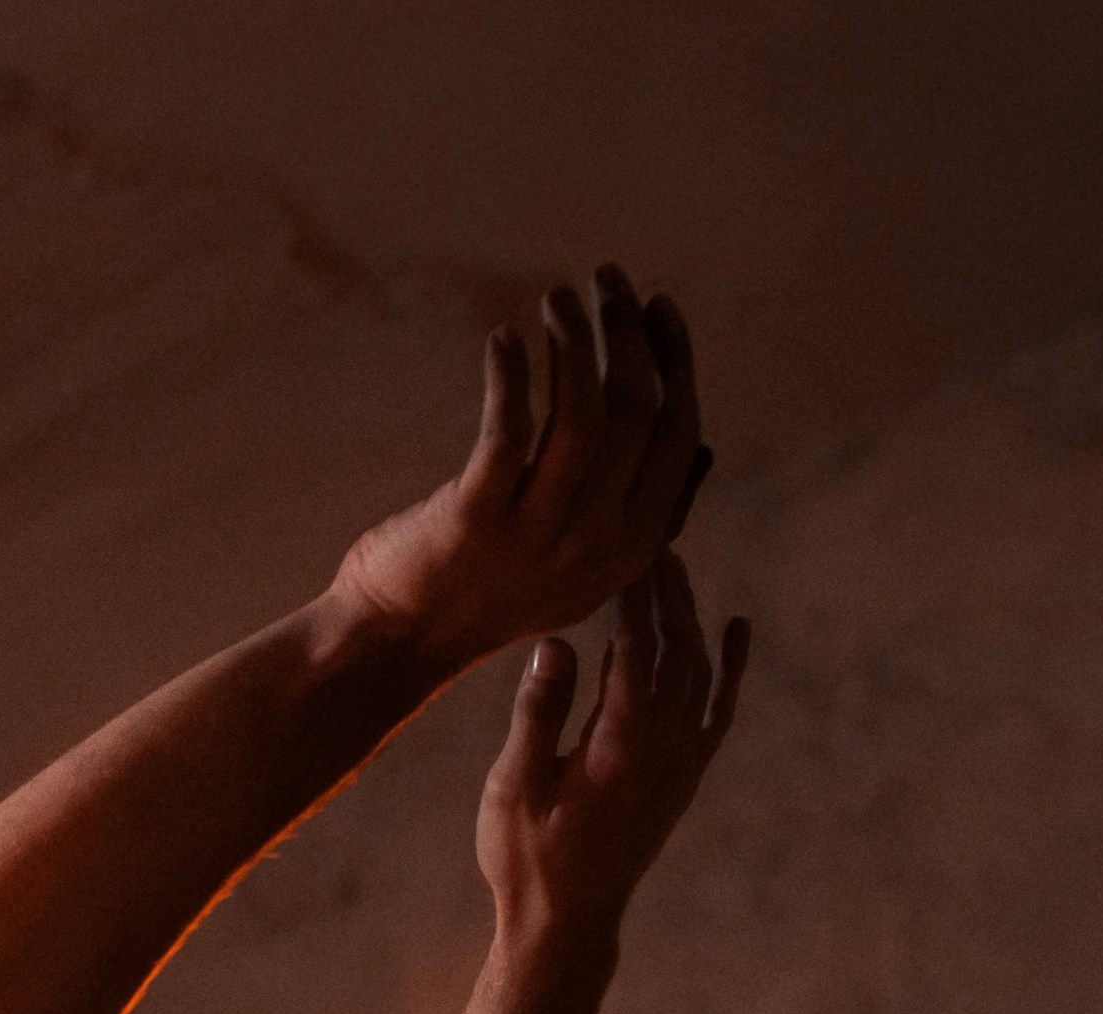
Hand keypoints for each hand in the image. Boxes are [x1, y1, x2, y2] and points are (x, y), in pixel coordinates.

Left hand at [332, 267, 707, 671]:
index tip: (657, 307)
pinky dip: (510, 375)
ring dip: (573, 340)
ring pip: (581, 413)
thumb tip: (704, 448)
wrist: (399, 643)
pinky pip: (507, 430)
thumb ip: (648, 516)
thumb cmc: (491, 592)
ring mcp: (536, 533)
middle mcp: (596, 541)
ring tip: (557, 297)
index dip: (674, 361)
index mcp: (634, 547)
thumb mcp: (586, 569)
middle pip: (636, 412)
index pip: (678, 434)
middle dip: (627, 332)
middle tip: (606, 281)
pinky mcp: (474, 522)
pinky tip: (503, 339)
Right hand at [477, 551, 746, 945]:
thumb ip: (539, 713)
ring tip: (676, 572)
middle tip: (653, 544)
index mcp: (622, 741)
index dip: (632, 594)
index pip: (635, 645)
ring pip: (701, 670)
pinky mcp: (687, 776)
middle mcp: (666, 745)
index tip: (622, 550)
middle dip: (668, 593)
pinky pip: (720, 708)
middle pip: (678, 648)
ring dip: (691, 618)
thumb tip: (560, 642)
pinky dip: (730, 666)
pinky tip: (736, 629)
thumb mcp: (516, 785)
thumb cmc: (528, 856)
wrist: (569, 921)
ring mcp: (683, 761)